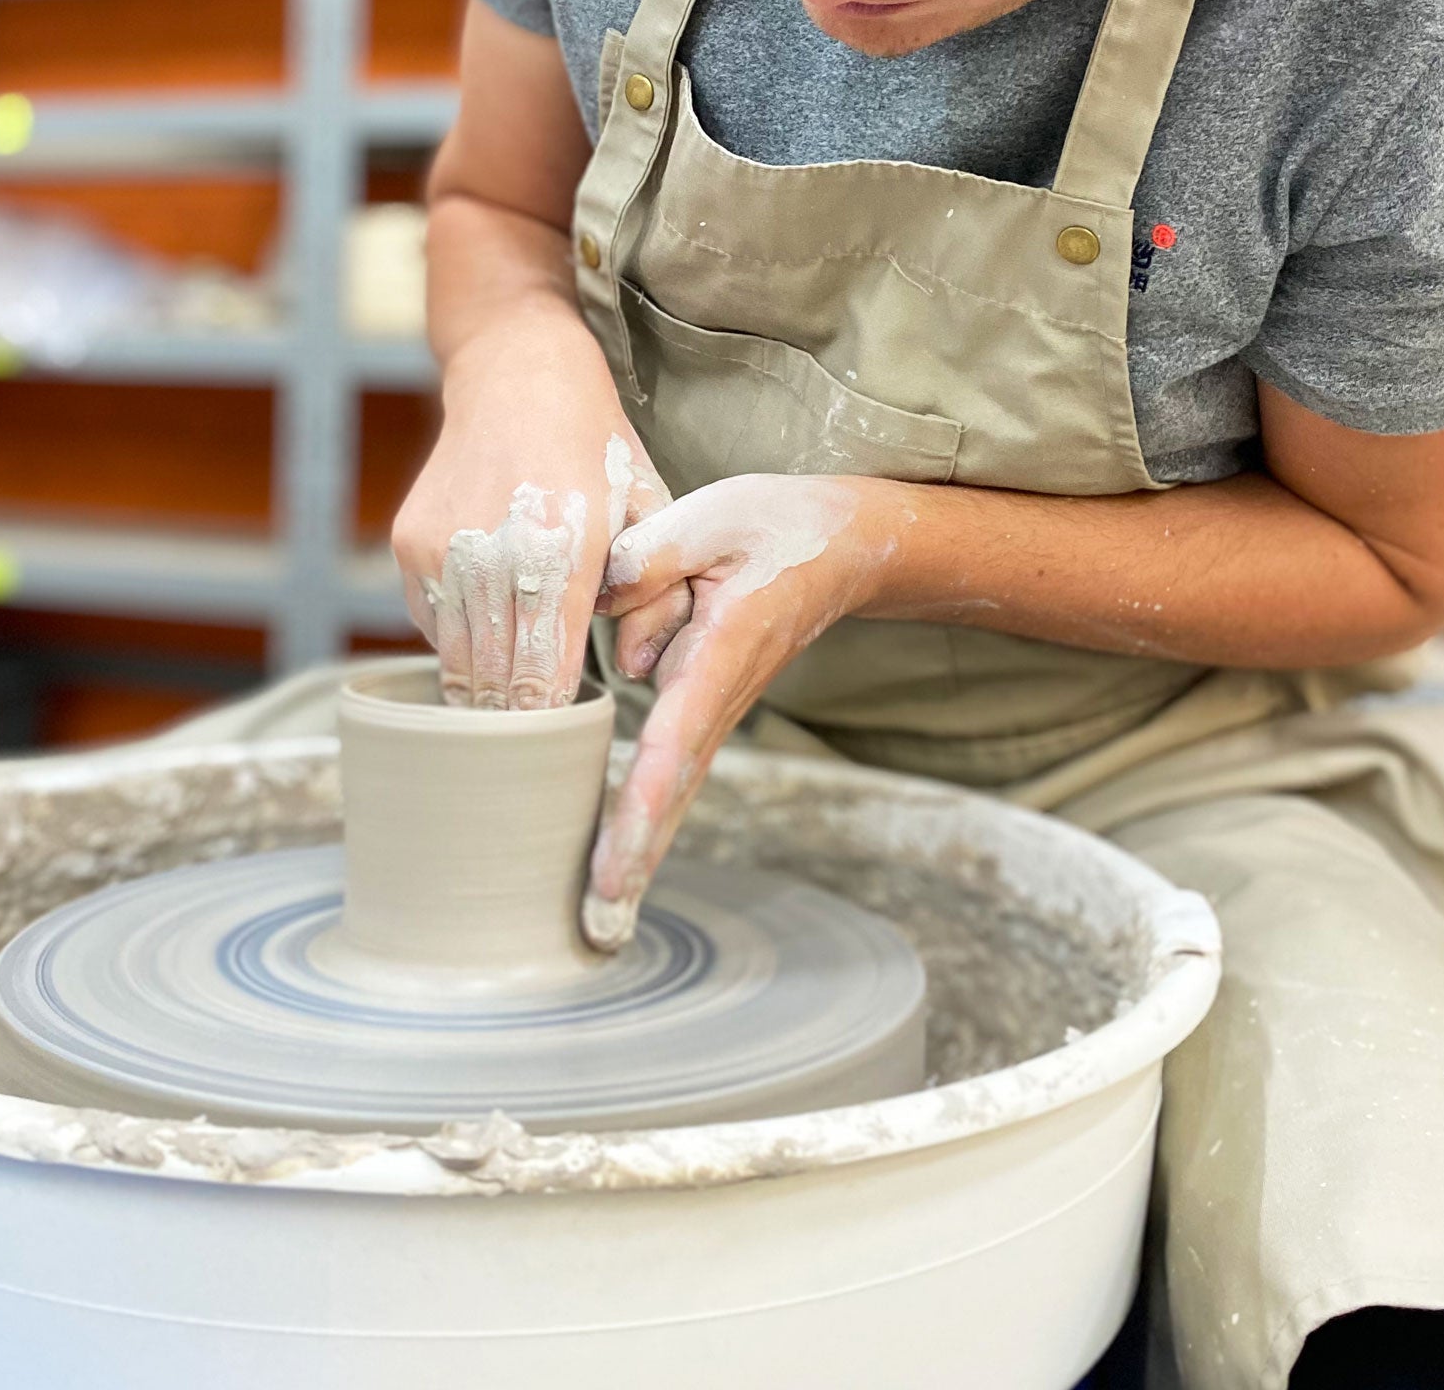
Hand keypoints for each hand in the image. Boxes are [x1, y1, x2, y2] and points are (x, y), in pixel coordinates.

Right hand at [391, 311, 686, 709]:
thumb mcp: (652, 508)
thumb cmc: (596, 447)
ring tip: (512, 698)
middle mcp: (492, 553)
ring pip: (455, 660)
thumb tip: (633, 668)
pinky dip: (458, 639)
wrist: (517, 374)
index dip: (551, 720)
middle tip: (536, 743)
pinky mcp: (409, 543)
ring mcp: (442, 549)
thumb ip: (657, 593)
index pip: (543, 675)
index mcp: (563, 549)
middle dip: (515, 717)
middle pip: (494, 679)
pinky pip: (431, 623)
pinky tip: (490, 624)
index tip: (565, 740)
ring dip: (483, 685)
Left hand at [581, 474, 907, 947]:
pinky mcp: (704, 702)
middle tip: (601, 928)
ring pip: (670, 787)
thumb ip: (649, 558)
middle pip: (672, 791)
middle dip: (636, 861)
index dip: (642, 805)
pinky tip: (617, 864)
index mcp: (720, 653)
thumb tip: (599, 609)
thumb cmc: (775, 527)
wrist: (844, 545)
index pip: (673, 740)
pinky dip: (643, 817)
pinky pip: (667, 765)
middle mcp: (718, 694)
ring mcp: (715, 706)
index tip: (617, 866)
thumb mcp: (712, 515)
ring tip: (602, 922)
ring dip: (636, 851)